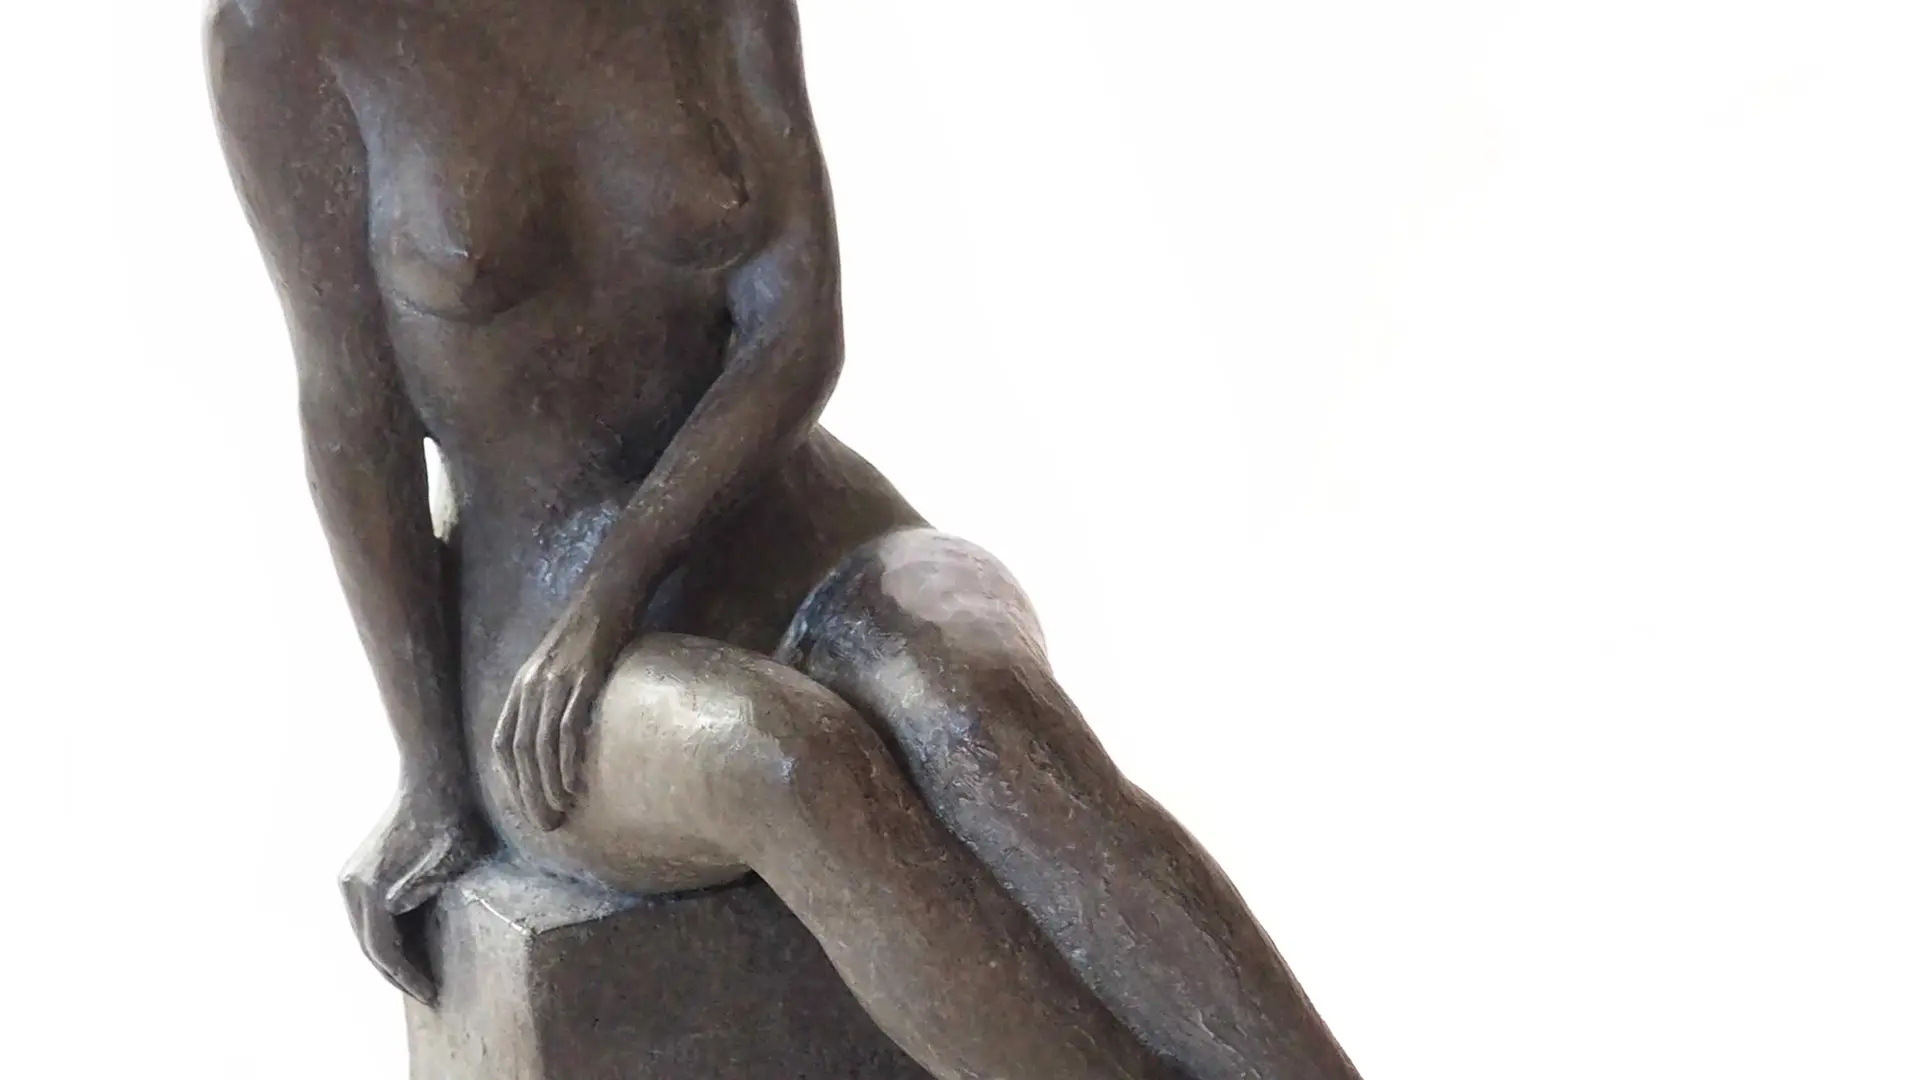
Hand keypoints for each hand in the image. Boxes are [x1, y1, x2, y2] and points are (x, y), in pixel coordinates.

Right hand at [339, 785, 489, 1004]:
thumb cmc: (450, 817)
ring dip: (390, 958)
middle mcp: (351, 887)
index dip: (407, 978)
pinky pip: (370, 917)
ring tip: (419, 978)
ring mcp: (350, 879)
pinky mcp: (359, 873)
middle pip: (370, 948)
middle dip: (398, 974)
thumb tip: (395, 910)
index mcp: (370, 888)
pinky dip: (386, 937)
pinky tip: (410, 947)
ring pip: (366, 934)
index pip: (385, 951)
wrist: (432, 777)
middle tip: (428, 994)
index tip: (432, 995)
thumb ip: (424, 883)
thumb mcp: (451, 854)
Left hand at [494, 597, 625, 830]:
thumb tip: (556, 732)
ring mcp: (556, 681)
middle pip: (521, 751)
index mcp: (522, 685)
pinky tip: (574, 782)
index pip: (504, 743)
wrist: (609, 590)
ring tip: (561, 812)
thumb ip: (550, 693)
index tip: (527, 807)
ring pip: (541, 745)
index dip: (511, 781)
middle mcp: (531, 685)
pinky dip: (567, 760)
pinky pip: (568, 727)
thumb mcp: (558, 662)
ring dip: (548, 785)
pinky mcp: (584, 677)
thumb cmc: (590, 628)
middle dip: (529, 793)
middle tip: (546, 824)